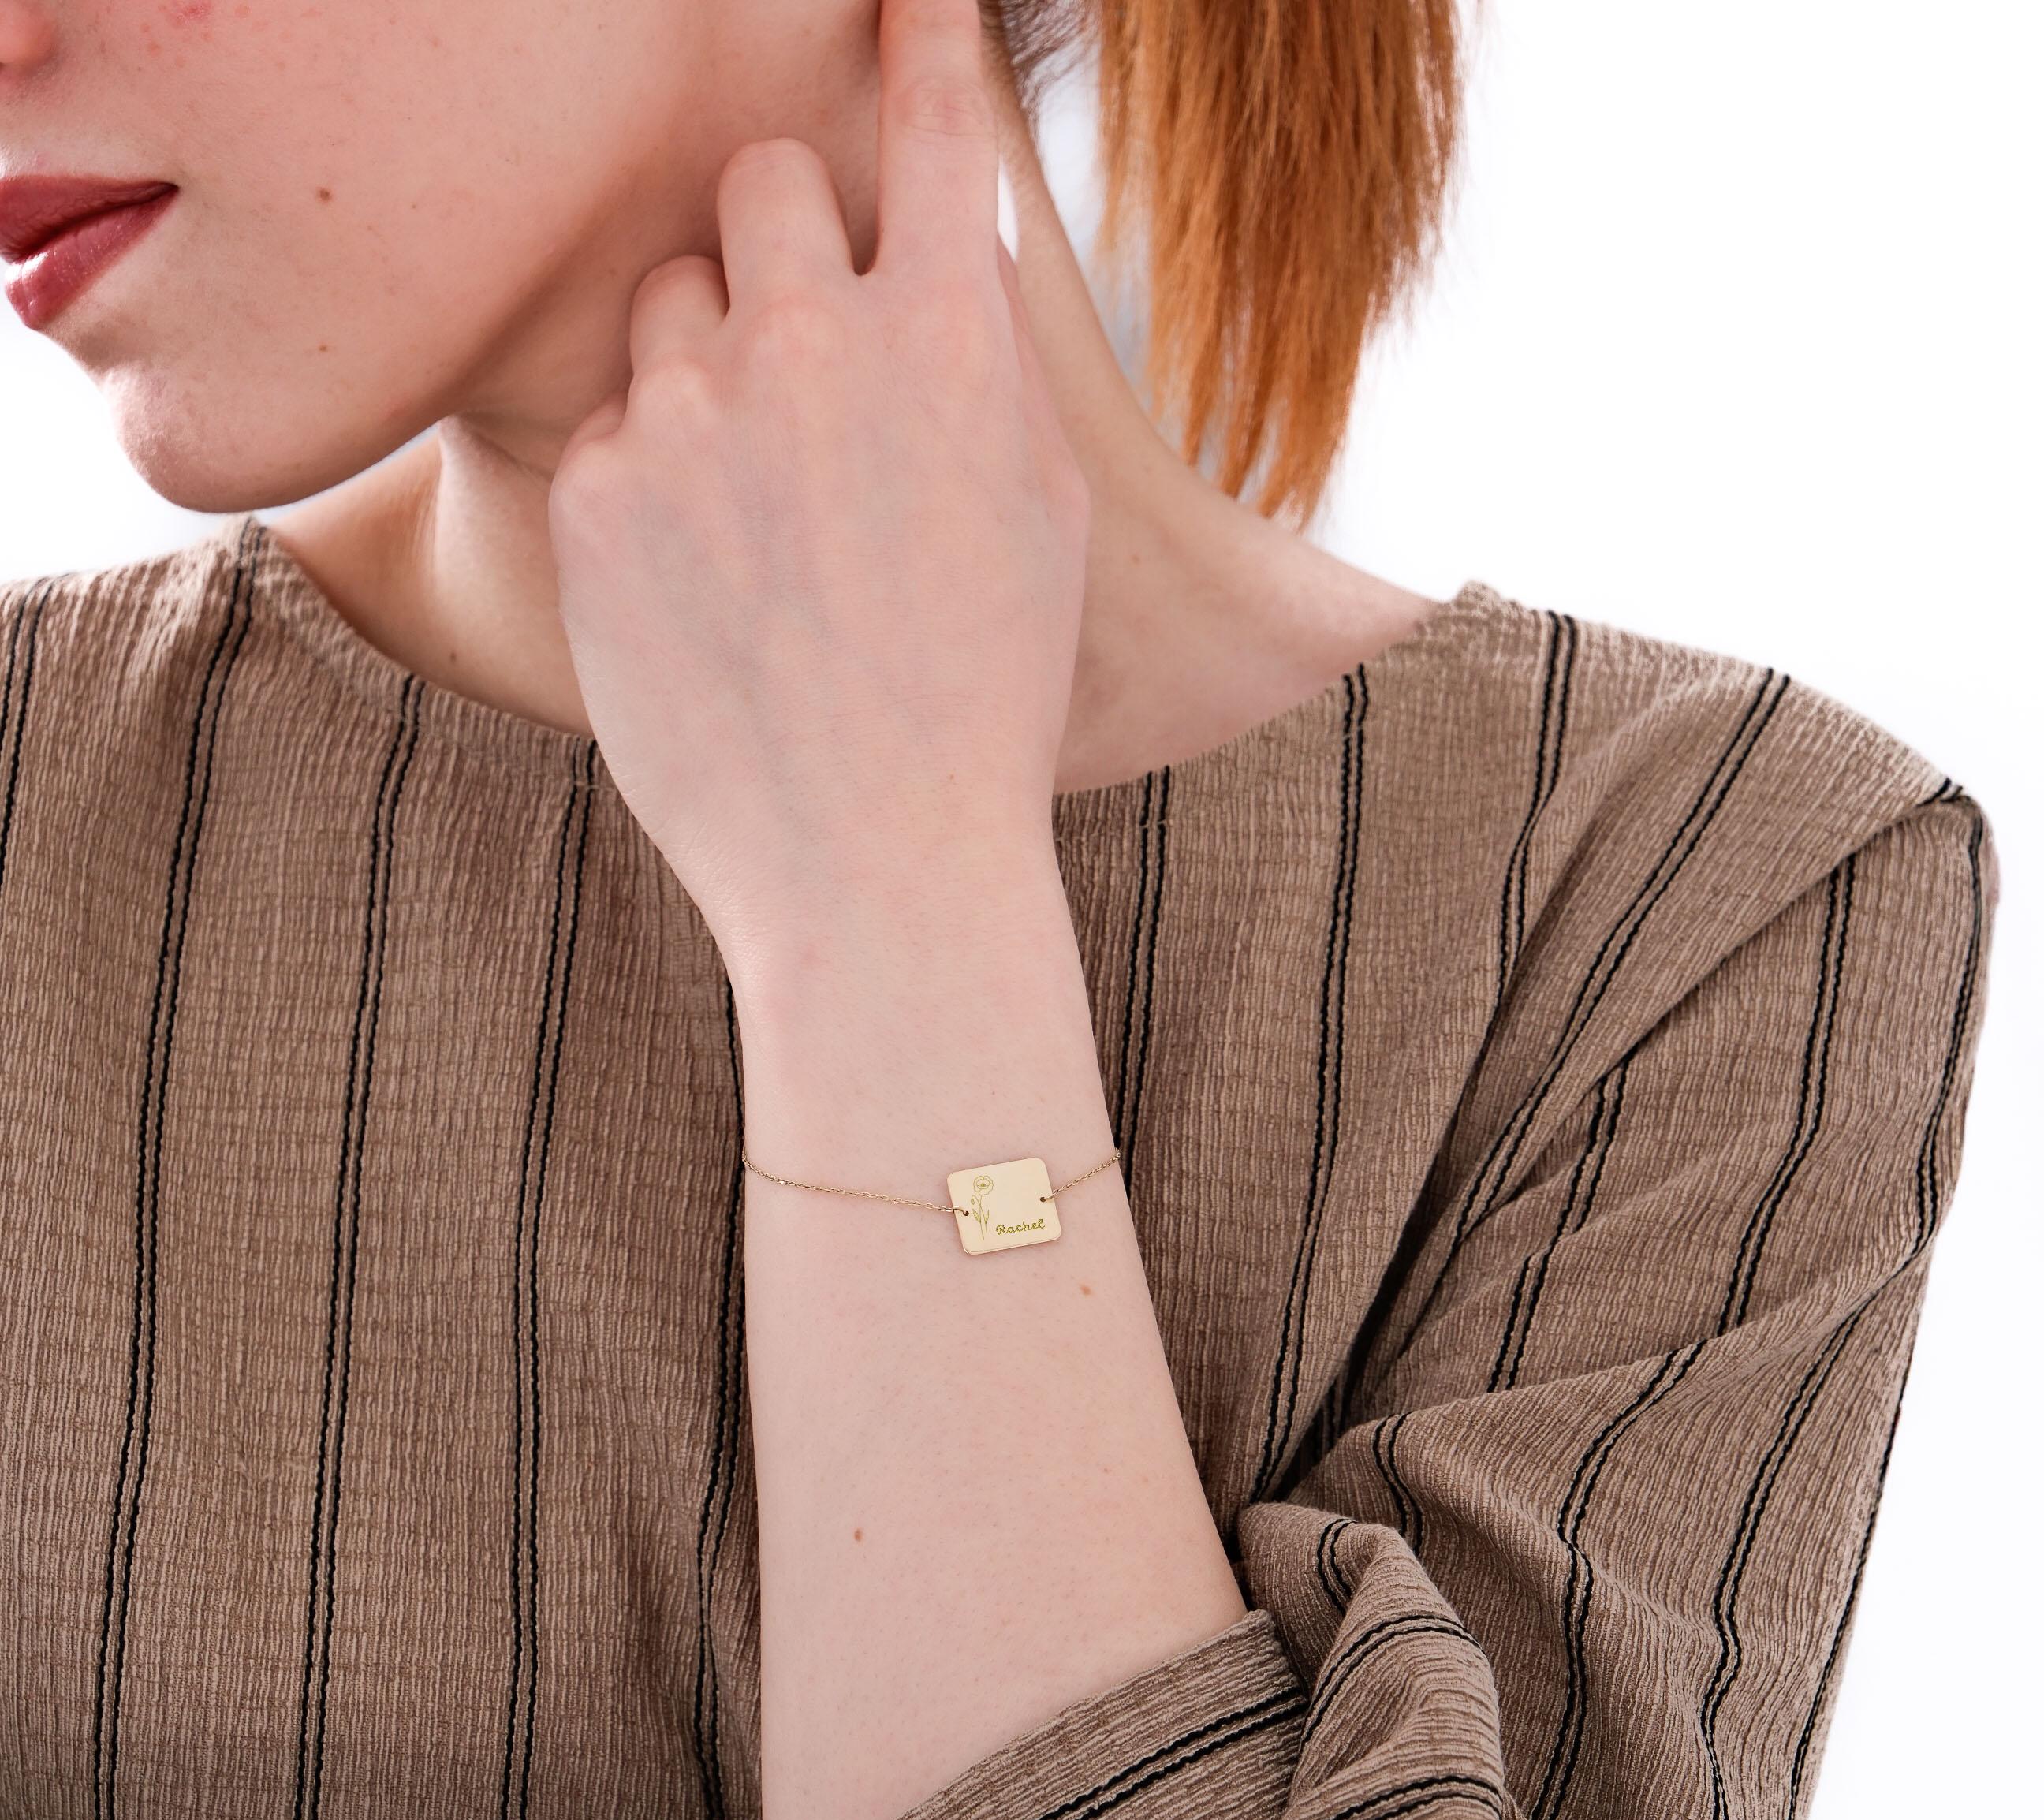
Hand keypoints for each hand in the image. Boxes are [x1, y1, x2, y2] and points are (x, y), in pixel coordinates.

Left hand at [545, 0, 1090, 991]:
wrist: (875, 864)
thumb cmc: (984, 701)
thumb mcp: (1045, 523)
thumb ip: (987, 370)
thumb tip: (938, 273)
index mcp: (950, 343)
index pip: (928, 122)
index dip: (917, 35)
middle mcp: (814, 346)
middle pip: (759, 176)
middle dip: (784, 236)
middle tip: (805, 343)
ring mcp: (692, 418)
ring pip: (668, 299)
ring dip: (708, 361)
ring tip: (756, 504)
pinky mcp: (599, 499)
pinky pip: (617, 427)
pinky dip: (656, 482)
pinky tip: (707, 588)